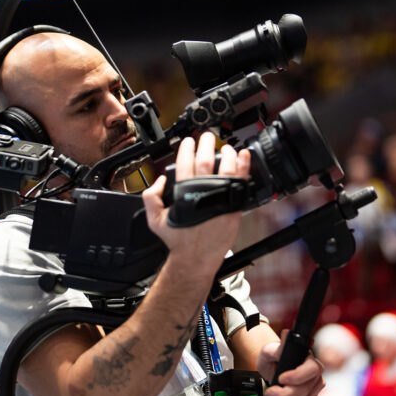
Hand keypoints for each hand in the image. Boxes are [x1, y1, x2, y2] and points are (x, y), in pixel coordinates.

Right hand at [142, 132, 250, 275]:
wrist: (195, 258)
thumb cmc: (178, 239)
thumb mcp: (155, 220)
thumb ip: (151, 197)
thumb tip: (160, 180)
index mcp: (184, 193)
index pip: (184, 163)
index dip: (187, 148)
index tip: (189, 142)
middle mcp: (203, 193)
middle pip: (205, 160)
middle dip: (206, 144)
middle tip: (207, 137)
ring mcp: (220, 199)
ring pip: (226, 168)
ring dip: (226, 153)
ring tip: (226, 147)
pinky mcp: (233, 207)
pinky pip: (241, 182)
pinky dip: (244, 166)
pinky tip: (244, 156)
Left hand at [257, 332, 324, 395]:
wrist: (271, 370)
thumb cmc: (273, 358)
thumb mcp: (271, 351)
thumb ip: (278, 346)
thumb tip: (286, 334)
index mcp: (309, 361)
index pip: (311, 370)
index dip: (297, 376)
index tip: (280, 378)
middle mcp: (315, 377)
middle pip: (305, 391)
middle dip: (286, 395)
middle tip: (270, 393)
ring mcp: (312, 392)